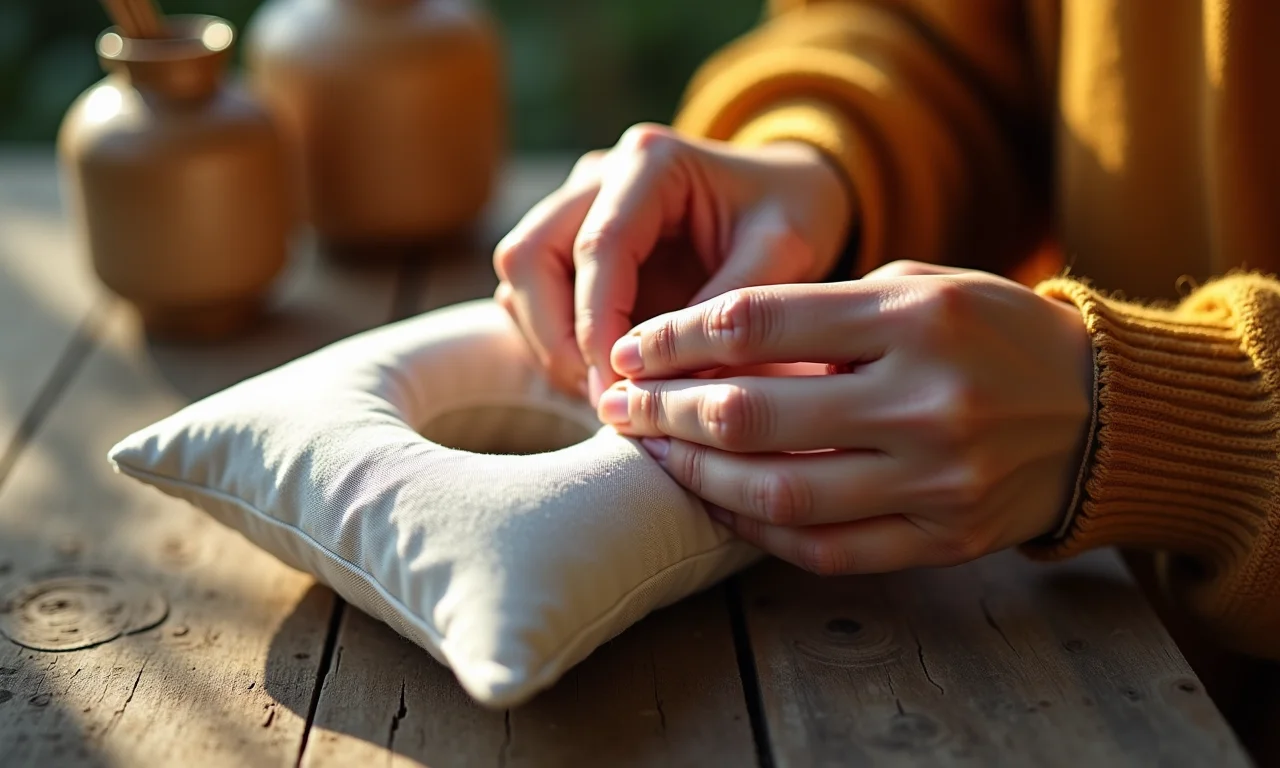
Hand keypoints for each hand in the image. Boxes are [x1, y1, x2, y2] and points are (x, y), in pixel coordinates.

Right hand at [492, 123, 851, 403]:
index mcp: (650, 161)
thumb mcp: (785, 252)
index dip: (596, 323)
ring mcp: (575, 205)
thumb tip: (672, 382)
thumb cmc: (792, 214)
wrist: (788, 193)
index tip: (618, 384)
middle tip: (603, 396)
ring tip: (609, 393)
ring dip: (550, 342)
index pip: (596, 246)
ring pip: (520, 276)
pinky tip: (606, 376)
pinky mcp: (569, 242)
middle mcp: (598, 175)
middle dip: (555, 336)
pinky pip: (532, 295)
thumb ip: (729, 308)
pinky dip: (555, 341)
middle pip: (529, 255)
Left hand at [595, 261, 1093, 573]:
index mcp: (916, 318)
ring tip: (654, 454)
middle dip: (664, 409)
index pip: (757, 322)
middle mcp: (924, 400)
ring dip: (696, 475)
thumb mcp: (919, 288)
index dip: (675, 337)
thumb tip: (708, 350)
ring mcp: (936, 479)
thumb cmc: (993, 331)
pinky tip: (719, 504)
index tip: (629, 348)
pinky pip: (826, 549)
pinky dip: (758, 531)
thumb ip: (823, 313)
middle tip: (617, 405)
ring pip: (778, 491)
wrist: (1102, 410)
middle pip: (752, 412)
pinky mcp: (944, 537)